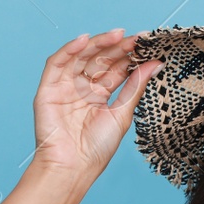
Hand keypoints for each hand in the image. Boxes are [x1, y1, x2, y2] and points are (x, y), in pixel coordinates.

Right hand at [27, 27, 163, 185]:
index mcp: (100, 96)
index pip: (115, 69)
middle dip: (117, 48)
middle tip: (136, 39)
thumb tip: (155, 64)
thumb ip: (135, 86)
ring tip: (117, 35)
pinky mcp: (48, 90)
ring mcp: (64, 87)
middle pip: (99, 60)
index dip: (129, 56)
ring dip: (97, 44)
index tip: (147, 44)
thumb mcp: (122, 114)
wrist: (72, 168)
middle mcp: (82, 89)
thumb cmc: (96, 149)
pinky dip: (69, 50)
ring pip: (81, 58)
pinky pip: (57, 64)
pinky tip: (85, 40)